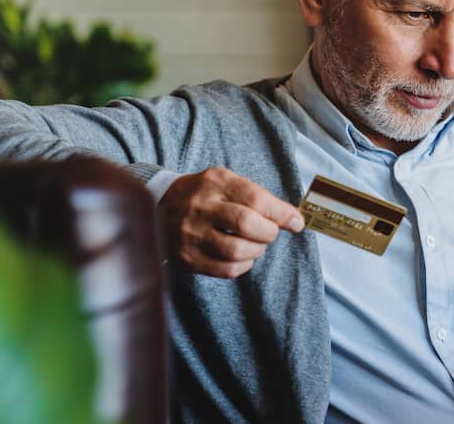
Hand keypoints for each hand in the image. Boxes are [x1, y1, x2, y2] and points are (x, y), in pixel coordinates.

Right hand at [159, 166, 304, 277]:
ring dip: (257, 251)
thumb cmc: (204, 195)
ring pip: (236, 250)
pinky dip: (243, 266)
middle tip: (270, 233)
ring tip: (256, 245)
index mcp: (214, 183)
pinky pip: (225, 270)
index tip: (297, 222)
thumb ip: (259, 197)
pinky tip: (242, 258)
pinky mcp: (187, 258)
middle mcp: (200, 207)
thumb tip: (294, 219)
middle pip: (246, 223)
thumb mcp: (227, 183)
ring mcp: (191, 234)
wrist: (157, 207)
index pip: (255, 198)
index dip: (281, 213)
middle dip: (269, 232)